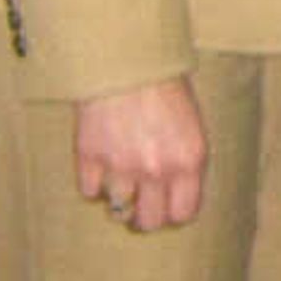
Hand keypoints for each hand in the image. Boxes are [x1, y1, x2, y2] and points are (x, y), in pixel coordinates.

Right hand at [72, 76, 207, 232]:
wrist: (125, 58)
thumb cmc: (163, 84)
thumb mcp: (191, 122)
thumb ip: (186, 160)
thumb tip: (177, 192)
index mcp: (188, 159)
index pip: (183, 214)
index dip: (174, 212)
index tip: (167, 205)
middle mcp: (156, 169)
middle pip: (149, 222)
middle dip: (145, 217)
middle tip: (140, 204)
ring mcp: (121, 165)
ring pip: (117, 209)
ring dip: (118, 199)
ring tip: (120, 180)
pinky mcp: (90, 156)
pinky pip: (89, 191)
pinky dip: (92, 183)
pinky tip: (100, 166)